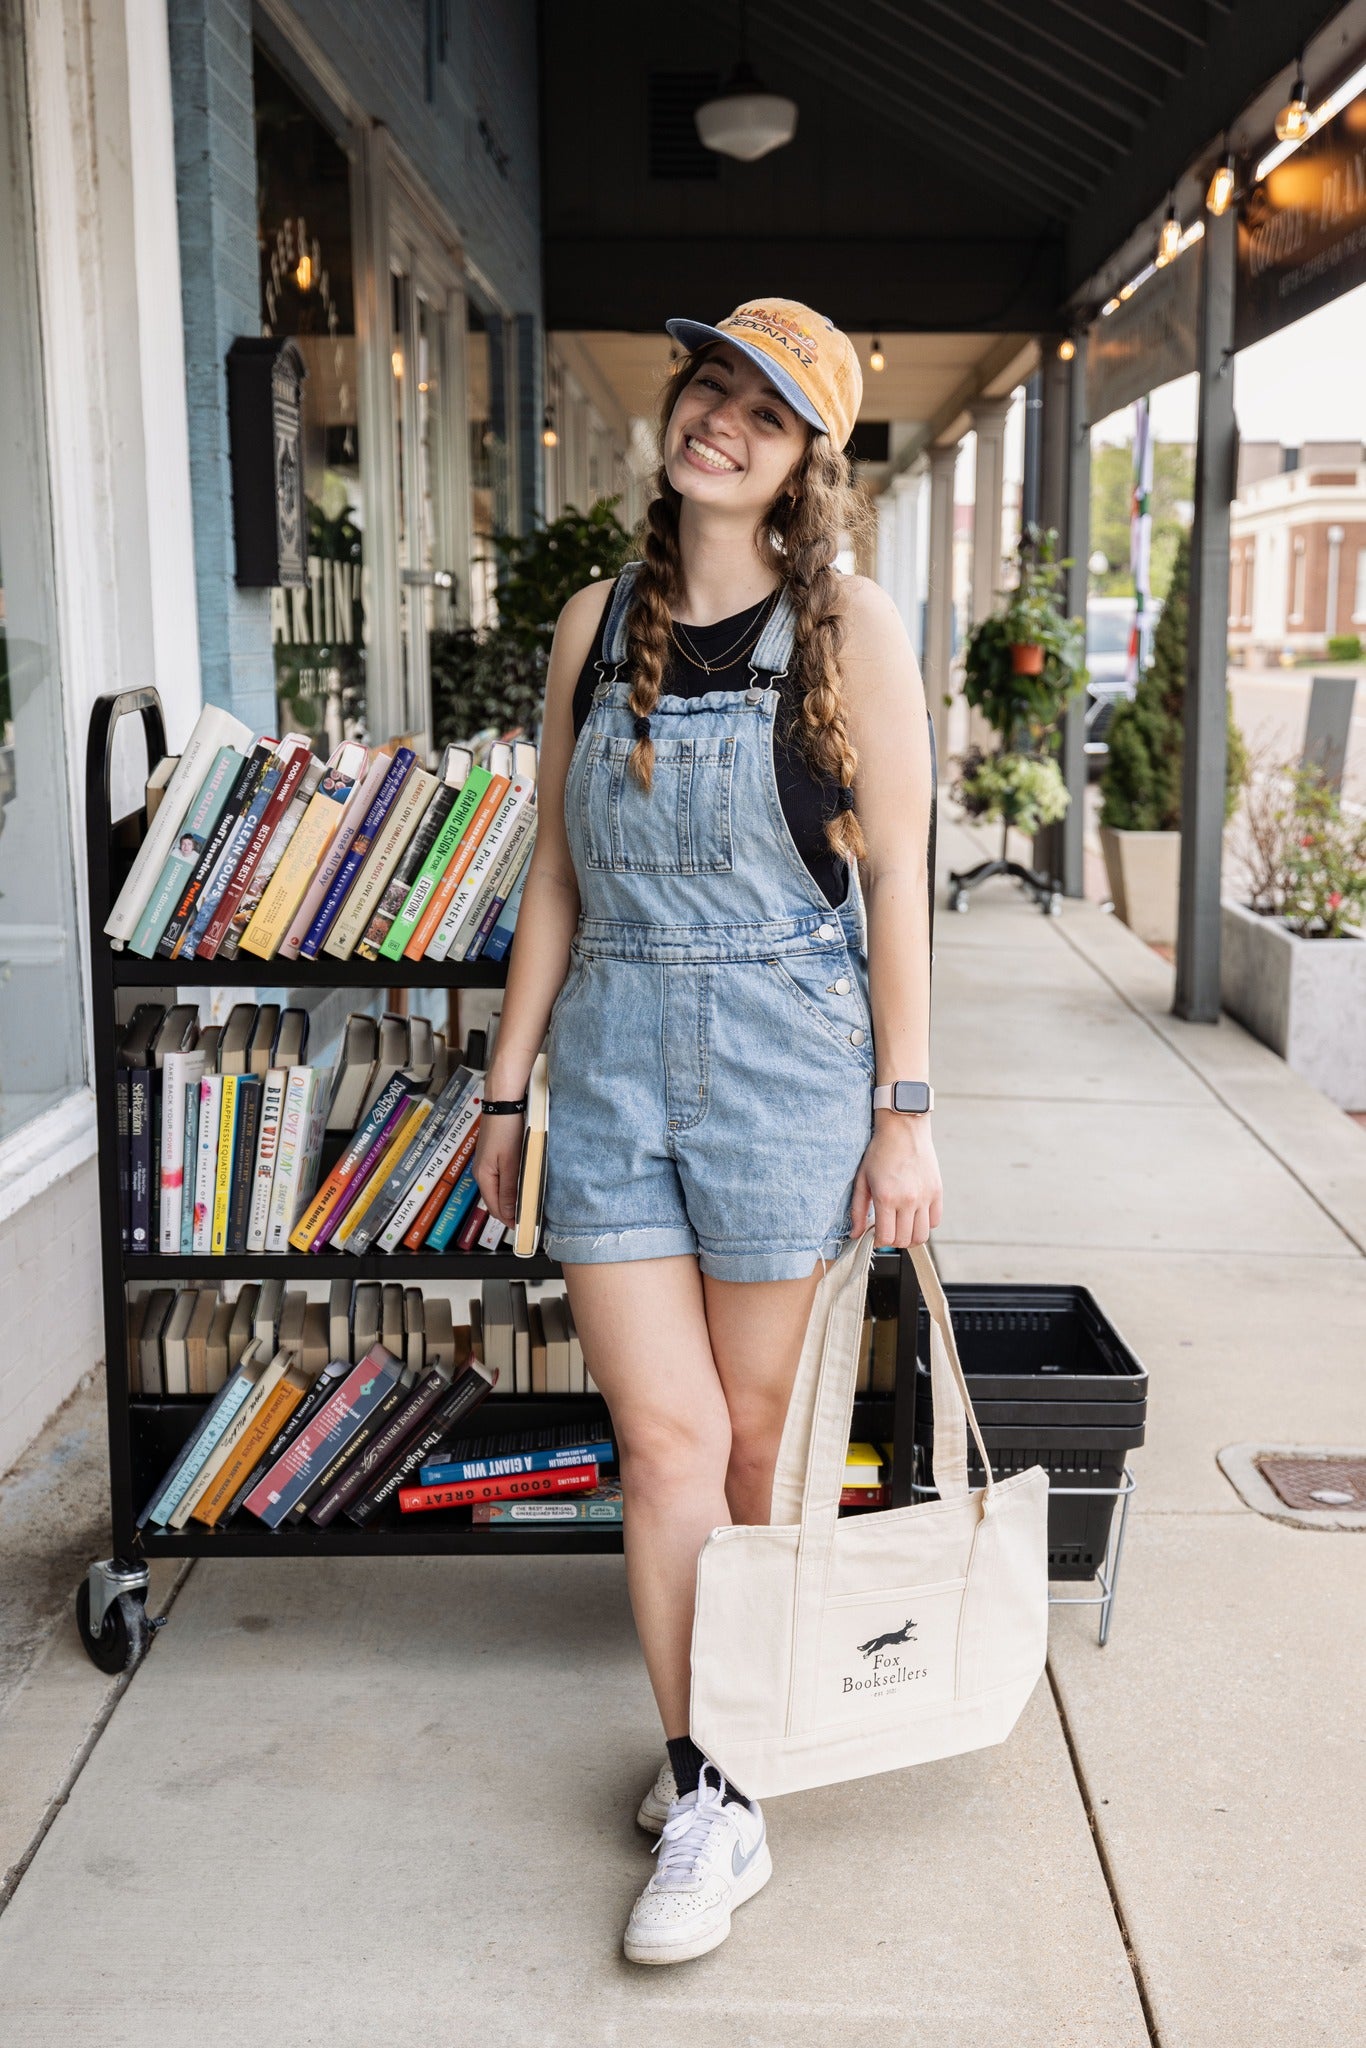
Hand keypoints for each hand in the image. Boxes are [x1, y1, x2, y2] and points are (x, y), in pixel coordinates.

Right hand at [473, 1110, 523, 1226]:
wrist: (503, 1102)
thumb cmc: (506, 1128)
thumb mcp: (510, 1162)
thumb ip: (510, 1189)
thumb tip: (509, 1214)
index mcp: (484, 1176)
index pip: (495, 1208)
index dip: (509, 1221)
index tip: (525, 1229)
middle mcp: (482, 1172)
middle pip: (496, 1200)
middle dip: (511, 1212)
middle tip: (532, 1218)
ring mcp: (488, 1164)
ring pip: (500, 1189)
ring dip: (513, 1199)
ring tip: (530, 1204)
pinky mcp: (495, 1156)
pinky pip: (502, 1178)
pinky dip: (513, 1185)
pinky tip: (524, 1184)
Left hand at [849, 1115, 942, 1248]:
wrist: (903, 1128)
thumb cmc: (880, 1151)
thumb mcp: (862, 1180)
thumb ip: (857, 1210)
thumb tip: (855, 1235)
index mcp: (886, 1197)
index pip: (887, 1238)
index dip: (879, 1241)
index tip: (876, 1234)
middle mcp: (908, 1200)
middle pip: (905, 1240)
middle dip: (894, 1240)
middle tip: (888, 1229)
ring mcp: (925, 1196)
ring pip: (922, 1235)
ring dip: (910, 1236)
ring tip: (902, 1226)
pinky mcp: (937, 1191)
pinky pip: (935, 1221)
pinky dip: (925, 1224)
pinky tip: (914, 1215)